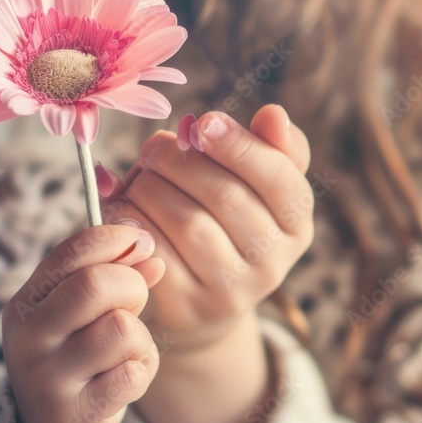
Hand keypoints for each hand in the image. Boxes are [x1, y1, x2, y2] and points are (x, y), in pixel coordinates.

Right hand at [2, 225, 164, 422]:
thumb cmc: (82, 362)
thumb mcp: (89, 314)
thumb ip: (117, 274)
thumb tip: (149, 248)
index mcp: (26, 305)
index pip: (71, 251)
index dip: (116, 239)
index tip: (143, 242)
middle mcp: (28, 339)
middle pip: (96, 284)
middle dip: (132, 289)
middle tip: (131, 309)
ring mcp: (46, 379)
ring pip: (121, 328)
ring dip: (139, 340)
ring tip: (124, 354)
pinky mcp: (73, 414)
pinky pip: (132, 373)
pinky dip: (142, 373)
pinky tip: (123, 382)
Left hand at [97, 104, 313, 353]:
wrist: (201, 302)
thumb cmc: (226, 221)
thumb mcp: (256, 185)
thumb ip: (268, 147)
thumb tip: (274, 114)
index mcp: (296, 224)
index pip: (280, 181)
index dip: (241, 147)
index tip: (203, 122)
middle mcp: (273, 263)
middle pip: (227, 197)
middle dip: (182, 161)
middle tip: (155, 147)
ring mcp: (231, 291)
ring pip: (189, 223)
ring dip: (153, 187)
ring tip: (142, 175)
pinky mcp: (187, 308)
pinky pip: (156, 252)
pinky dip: (133, 220)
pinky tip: (125, 204)